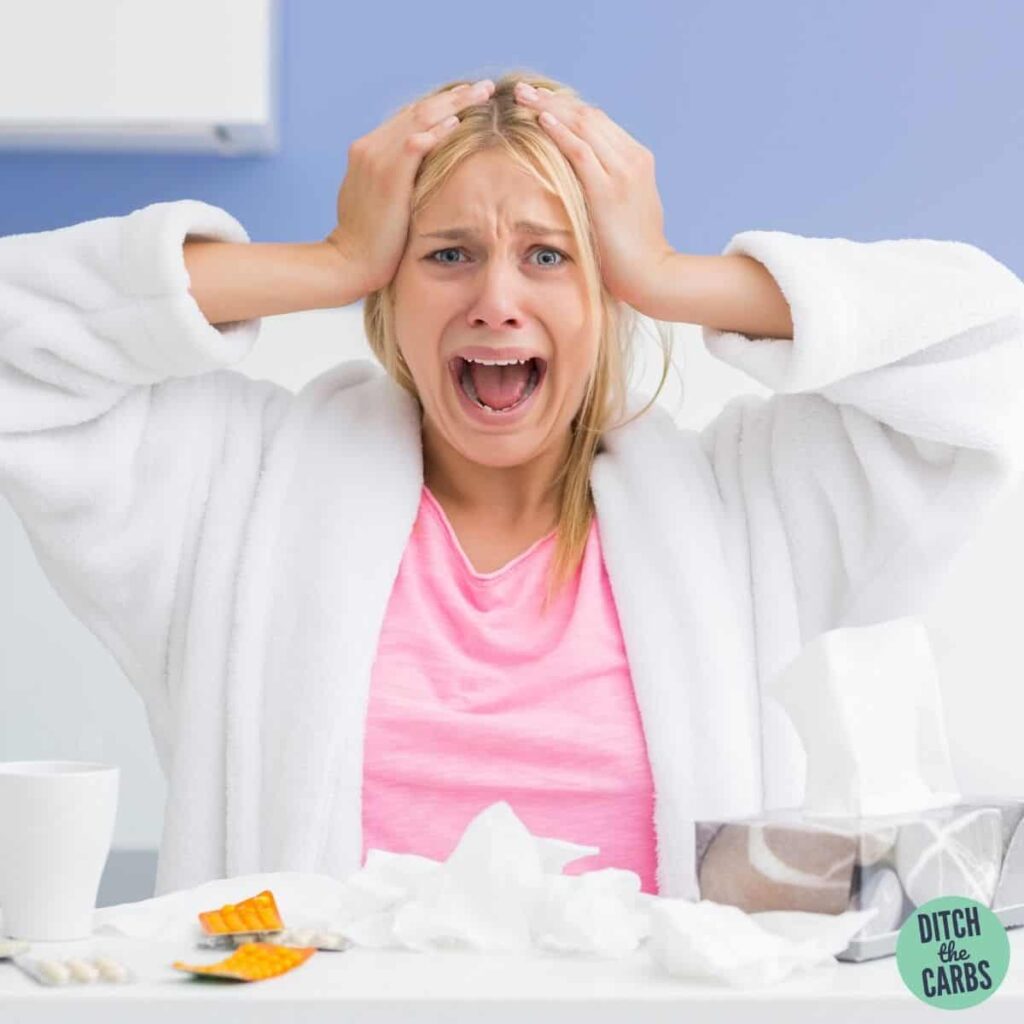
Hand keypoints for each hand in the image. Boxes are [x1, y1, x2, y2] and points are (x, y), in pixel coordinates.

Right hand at [325, 78, 495, 298]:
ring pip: (419, 118)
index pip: (408, 118)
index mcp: (367, 151)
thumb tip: (418, 177)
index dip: (439, 106)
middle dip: (453, 97)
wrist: (349, 264)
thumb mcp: (380, 201)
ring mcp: (376, 158)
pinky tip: (458, 122)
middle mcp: (369, 147)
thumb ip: (395, 181)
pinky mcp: (387, 176)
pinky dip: (436, 130)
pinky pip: (414, 143)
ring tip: (482, 94)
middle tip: (484, 87)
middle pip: (417, 110)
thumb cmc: (370, 241)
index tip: (466, 99)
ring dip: (454, 103)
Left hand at [512, 81, 675, 313]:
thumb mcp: (625, 210)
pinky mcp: (609, 189)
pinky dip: (560, 131)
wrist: (652, 274)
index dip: (567, 108)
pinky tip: (539, 118)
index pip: (599, 122)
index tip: (540, 102)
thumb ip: (608, 190)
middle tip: (524, 91)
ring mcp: (622, 172)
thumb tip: (582, 188)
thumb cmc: (634, 252)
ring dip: (549, 107)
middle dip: (554, 100)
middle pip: (589, 115)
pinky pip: (580, 150)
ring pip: (584, 124)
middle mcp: (632, 158)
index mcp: (637, 160)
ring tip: (522, 96)